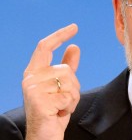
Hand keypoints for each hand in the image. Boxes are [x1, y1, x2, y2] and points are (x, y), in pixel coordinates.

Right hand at [22, 24, 80, 139]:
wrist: (45, 136)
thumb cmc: (54, 112)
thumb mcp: (62, 86)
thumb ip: (67, 66)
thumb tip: (74, 47)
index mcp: (34, 72)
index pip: (45, 47)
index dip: (60, 35)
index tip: (74, 27)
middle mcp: (30, 78)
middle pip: (66, 69)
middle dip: (73, 87)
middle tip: (63, 101)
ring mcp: (33, 88)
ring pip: (69, 81)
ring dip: (72, 97)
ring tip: (61, 107)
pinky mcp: (39, 100)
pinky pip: (68, 95)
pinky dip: (70, 106)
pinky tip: (59, 113)